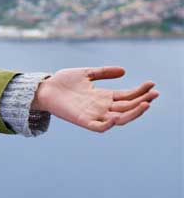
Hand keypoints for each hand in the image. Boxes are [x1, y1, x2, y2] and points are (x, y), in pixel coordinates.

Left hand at [32, 66, 158, 132]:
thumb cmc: (62, 81)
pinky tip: (116, 117)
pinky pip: (99, 127)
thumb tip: (124, 71)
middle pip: (127, 107)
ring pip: (119, 118)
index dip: (140, 92)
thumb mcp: (86, 73)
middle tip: (154, 94)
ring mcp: (93, 114)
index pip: (127, 96)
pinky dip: (108, 124)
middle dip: (142, 101)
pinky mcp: (82, 120)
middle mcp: (101, 107)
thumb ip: (103, 72)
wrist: (43, 88)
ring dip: (133, 113)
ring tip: (145, 104)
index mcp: (103, 96)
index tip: (152, 84)